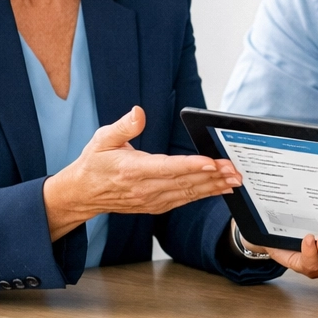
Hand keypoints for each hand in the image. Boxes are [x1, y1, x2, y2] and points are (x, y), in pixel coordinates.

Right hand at [43, 106, 241, 240]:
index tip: (211, 162)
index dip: (191, 166)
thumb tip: (138, 112)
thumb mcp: (102, 139)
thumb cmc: (93, 164)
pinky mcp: (156, 206)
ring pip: (188, 193)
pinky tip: (220, 188)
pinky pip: (184, 200)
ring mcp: (152, 199)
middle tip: (235, 169)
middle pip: (184, 182)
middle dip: (213, 175)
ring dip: (214, 186)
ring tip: (234, 180)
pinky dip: (204, 194)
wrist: (82, 194)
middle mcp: (144, 188)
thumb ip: (123, 126)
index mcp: (132, 170)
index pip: (167, 168)